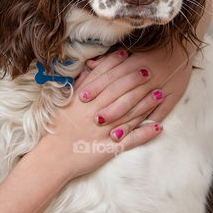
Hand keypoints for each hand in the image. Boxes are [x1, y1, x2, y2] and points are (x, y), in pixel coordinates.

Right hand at [33, 70, 162, 180]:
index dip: (116, 65)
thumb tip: (90, 67)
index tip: (129, 55)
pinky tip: (158, 127)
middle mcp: (95, 113)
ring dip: (146, 104)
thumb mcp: (65, 103)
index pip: (103, 78)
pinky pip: (131, 140)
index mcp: (83, 100)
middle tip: (150, 70)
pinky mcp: (110, 148)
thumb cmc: (56, 128)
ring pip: (129, 114)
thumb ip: (79, 85)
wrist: (52, 157)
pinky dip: (145, 133)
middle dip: (136, 80)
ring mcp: (104, 131)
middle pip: (119, 92)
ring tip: (160, 94)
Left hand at [77, 3, 212, 140]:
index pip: (114, 75)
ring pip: (143, 105)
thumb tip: (89, 65)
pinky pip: (161, 112)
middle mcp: (149, 73)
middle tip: (96, 119)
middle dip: (111, 107)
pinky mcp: (174, 95)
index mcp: (136, 60)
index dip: (97, 86)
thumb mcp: (131, 49)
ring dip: (127, 121)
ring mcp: (163, 85)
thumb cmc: (151, 48)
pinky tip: (137, 134)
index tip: (83, 97)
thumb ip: (110, 59)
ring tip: (112, 135)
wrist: (182, 45)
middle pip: (127, 92)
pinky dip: (149, 123)